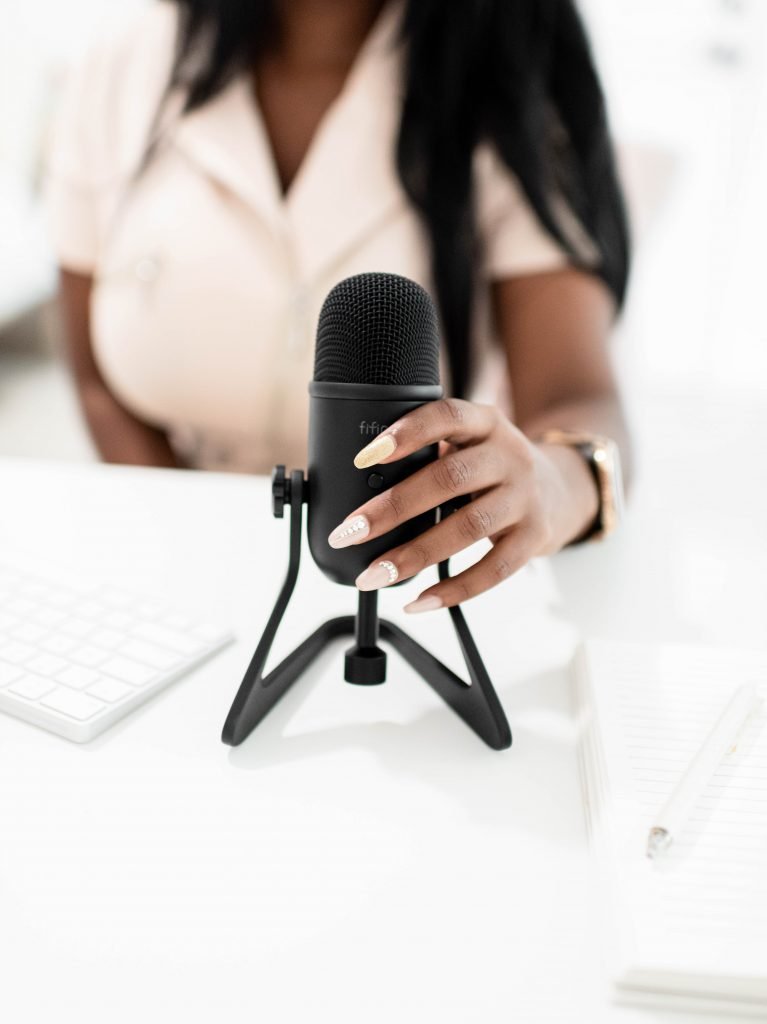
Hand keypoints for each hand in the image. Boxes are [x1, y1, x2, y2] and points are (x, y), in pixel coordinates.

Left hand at [326, 398, 599, 611]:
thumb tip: (361, 486)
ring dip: (414, 554)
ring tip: (373, 574)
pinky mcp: (536, 536)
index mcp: (485, 423)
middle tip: (349, 533)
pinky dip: (453, 590)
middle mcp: (509, 455)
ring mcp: (525, 497)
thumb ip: (428, 454)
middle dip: (393, 508)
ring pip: (467, 527)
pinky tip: (419, 601)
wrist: (560, 489)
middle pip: (449, 478)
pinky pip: (494, 569)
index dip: (406, 433)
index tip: (363, 458)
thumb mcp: (468, 443)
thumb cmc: (491, 468)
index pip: (446, 416)